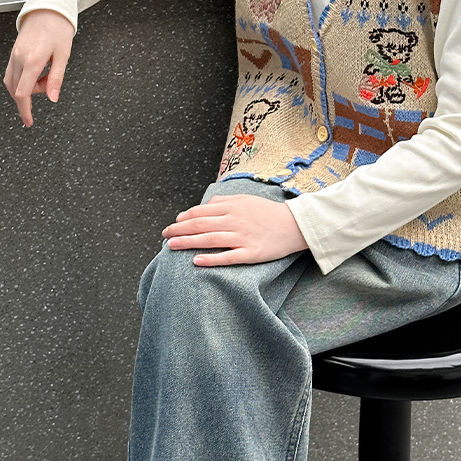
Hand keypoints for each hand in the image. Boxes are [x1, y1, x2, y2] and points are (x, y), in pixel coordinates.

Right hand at [3, 9, 74, 127]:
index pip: (23, 93)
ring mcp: (13, 54)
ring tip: (45, 77)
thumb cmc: (58, 30)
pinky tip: (36, 73)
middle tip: (49, 85)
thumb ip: (57, 78)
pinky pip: (12, 72)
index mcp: (32, 60)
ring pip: (12, 82)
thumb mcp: (63, 55)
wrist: (48, 8)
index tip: (28, 121)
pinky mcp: (13, 52)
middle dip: (31, 96)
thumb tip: (53, 99)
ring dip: (26, 87)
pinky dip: (21, 79)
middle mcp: (19, 58)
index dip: (25, 110)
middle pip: (16, 90)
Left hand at [161, 194, 308, 265]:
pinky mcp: (252, 253)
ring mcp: (243, 237)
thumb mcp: (245, 199)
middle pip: (201, 225)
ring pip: (210, 239)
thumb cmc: (268, 212)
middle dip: (179, 230)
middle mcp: (235, 220)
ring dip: (188, 242)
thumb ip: (223, 201)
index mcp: (233, 206)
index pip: (201, 211)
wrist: (295, 225)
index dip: (184, 218)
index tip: (173, 224)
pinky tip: (196, 261)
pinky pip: (228, 256)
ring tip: (172, 247)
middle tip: (164, 236)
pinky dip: (211, 258)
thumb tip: (203, 206)